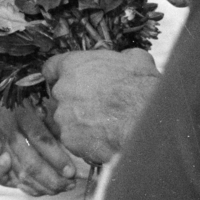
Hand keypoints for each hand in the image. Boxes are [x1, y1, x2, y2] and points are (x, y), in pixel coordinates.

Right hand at [0, 100, 76, 196]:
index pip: (40, 138)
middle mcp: (7, 130)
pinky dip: (17, 184)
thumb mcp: (34, 93)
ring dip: (38, 185)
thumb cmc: (17, 88)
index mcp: (20, 113)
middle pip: (29, 162)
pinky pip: (1, 175)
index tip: (71, 171)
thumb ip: (48, 113)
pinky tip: (34, 190)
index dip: (56, 157)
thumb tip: (69, 132)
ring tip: (55, 189)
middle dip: (50, 178)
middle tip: (69, 185)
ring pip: (17, 171)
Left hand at [43, 48, 160, 163]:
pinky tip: (103, 139)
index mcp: (73, 65)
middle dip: (73, 101)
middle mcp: (62, 89)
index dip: (59, 75)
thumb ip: (120, 58)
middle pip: (58, 96)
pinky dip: (84, 142)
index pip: (51, 68)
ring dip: (78, 123)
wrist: (147, 122)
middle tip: (94, 107)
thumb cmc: (142, 88)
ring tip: (102, 126)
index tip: (67, 81)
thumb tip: (125, 59)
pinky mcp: (69, 139)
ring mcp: (63, 115)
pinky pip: (72, 140)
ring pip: (64, 120)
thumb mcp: (136, 60)